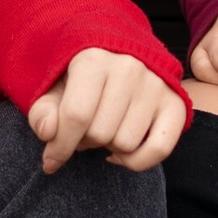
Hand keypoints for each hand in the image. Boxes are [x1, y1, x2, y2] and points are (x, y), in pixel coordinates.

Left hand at [28, 49, 187, 173]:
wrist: (116, 56)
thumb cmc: (79, 79)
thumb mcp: (53, 89)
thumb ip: (42, 111)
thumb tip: (48, 132)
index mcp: (94, 58)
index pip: (77, 115)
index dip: (59, 146)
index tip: (50, 161)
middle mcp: (129, 68)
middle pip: (100, 134)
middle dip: (84, 142)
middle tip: (82, 132)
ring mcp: (156, 85)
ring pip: (126, 144)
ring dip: (109, 148)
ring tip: (103, 130)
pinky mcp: (176, 103)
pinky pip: (159, 150)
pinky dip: (137, 161)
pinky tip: (120, 153)